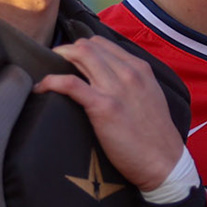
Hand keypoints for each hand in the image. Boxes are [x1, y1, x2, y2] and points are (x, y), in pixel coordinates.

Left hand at [34, 36, 182, 190]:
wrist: (164, 162)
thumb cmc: (155, 135)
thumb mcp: (150, 96)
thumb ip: (132, 82)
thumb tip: (107, 78)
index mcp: (140, 68)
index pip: (102, 43)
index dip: (81, 49)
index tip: (69, 60)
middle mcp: (128, 72)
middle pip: (88, 46)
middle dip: (65, 51)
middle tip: (53, 67)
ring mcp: (115, 88)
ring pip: (79, 55)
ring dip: (57, 60)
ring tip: (46, 72)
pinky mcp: (103, 107)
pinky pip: (70, 84)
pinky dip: (51, 81)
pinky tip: (42, 87)